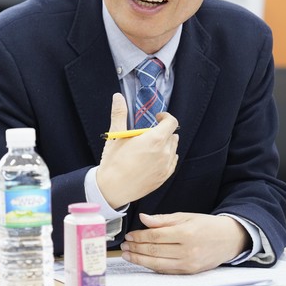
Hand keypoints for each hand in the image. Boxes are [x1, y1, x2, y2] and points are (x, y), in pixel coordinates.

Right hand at [96, 93, 178, 207]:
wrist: (113, 189)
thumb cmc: (114, 162)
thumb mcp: (116, 136)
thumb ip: (119, 114)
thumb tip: (118, 97)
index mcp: (155, 140)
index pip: (172, 123)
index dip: (166, 117)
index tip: (157, 117)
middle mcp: (164, 153)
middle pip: (173, 135)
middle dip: (163, 131)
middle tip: (147, 134)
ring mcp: (166, 166)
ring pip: (173, 149)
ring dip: (165, 144)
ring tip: (149, 147)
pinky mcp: (164, 177)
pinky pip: (172, 162)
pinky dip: (166, 157)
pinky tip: (153, 159)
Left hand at [120, 212, 249, 273]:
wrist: (228, 239)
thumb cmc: (206, 225)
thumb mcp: (185, 216)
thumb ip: (162, 219)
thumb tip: (143, 218)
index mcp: (186, 233)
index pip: (156, 236)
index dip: (139, 236)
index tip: (129, 235)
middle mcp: (188, 251)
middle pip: (155, 251)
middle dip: (136, 248)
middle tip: (125, 245)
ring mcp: (189, 264)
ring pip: (158, 264)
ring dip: (140, 260)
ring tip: (128, 254)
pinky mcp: (189, 272)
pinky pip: (166, 271)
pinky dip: (152, 266)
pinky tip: (143, 261)